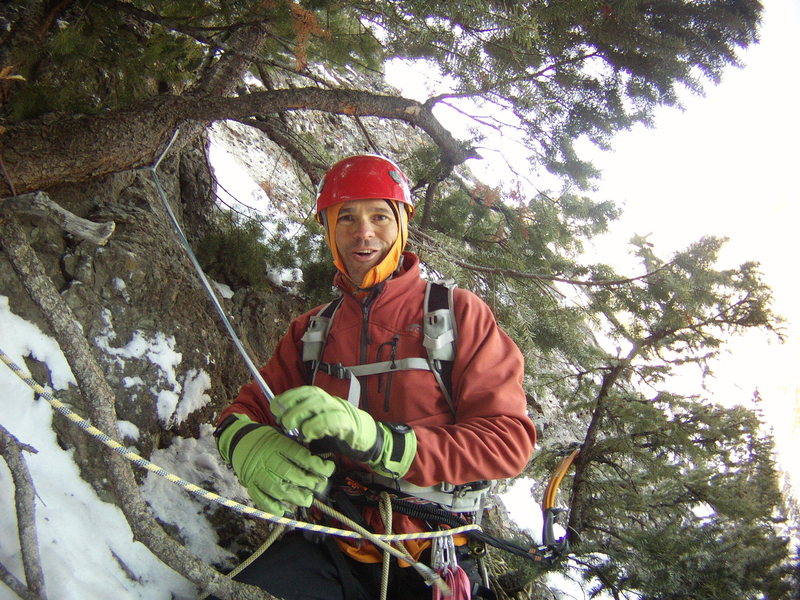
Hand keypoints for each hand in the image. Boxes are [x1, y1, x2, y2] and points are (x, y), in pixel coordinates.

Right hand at [216, 414, 333, 513]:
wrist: (238, 439)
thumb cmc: (266, 438)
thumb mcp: (282, 435)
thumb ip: (297, 447)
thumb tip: (318, 462)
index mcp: (278, 444)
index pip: (300, 456)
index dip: (317, 465)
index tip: (328, 469)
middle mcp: (267, 459)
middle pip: (290, 474)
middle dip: (309, 483)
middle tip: (318, 486)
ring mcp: (257, 473)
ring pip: (278, 489)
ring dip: (295, 497)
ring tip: (307, 499)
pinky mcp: (250, 484)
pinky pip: (261, 499)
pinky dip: (273, 507)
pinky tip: (285, 510)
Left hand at [271, 386, 416, 477]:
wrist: (366, 439)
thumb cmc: (338, 432)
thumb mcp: (317, 423)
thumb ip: (303, 421)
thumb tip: (281, 420)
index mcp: (323, 400)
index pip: (304, 391)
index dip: (288, 397)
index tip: (275, 407)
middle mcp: (331, 401)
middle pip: (311, 395)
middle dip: (292, 406)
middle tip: (282, 421)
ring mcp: (341, 411)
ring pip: (320, 404)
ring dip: (302, 415)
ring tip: (292, 427)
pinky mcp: (348, 424)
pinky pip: (331, 420)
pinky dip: (317, 426)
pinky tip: (308, 434)